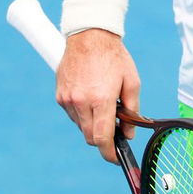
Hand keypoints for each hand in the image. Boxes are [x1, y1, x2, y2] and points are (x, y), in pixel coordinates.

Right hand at [55, 28, 140, 163]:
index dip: (109, 153)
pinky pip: (72, 114)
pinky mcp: (60, 95)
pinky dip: (82, 114)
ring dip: (93, 124)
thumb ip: (132, 110)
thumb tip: (128, 132)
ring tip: (104, 105)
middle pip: (90, 137)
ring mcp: (67, 100)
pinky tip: (91, 98)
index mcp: (101, 99)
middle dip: (103, 139)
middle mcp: (81, 102)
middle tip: (116, 129)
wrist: (89, 35)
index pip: (102, 138)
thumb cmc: (114, 57)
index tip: (116, 158)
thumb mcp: (132, 82)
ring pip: (81, 126)